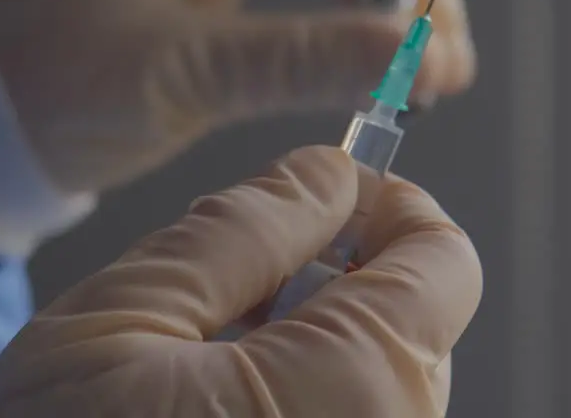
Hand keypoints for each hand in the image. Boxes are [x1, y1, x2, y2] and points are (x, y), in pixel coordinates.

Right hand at [0, 145, 482, 416]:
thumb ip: (240, 230)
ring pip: (385, 382)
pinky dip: (307, 398)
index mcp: (354, 385)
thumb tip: (324, 175)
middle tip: (242, 279)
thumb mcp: (125, 319)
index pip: (444, 261)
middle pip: (419, 323)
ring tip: (216, 355)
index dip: (390, 206)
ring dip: (318, 343)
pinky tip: (225, 406)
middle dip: (342, 276)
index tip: (332, 193)